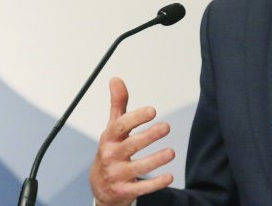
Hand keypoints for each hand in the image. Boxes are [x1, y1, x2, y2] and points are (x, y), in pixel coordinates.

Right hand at [89, 77, 174, 205]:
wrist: (100, 187)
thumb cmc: (110, 152)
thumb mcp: (112, 129)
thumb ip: (117, 105)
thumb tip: (116, 79)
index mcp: (108, 138)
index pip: (120, 126)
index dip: (136, 118)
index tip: (152, 110)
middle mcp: (111, 156)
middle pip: (130, 145)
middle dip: (149, 136)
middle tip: (166, 127)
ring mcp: (117, 175)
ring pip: (137, 167)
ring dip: (155, 160)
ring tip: (171, 152)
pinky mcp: (124, 191)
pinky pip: (141, 188)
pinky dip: (155, 183)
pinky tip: (169, 177)